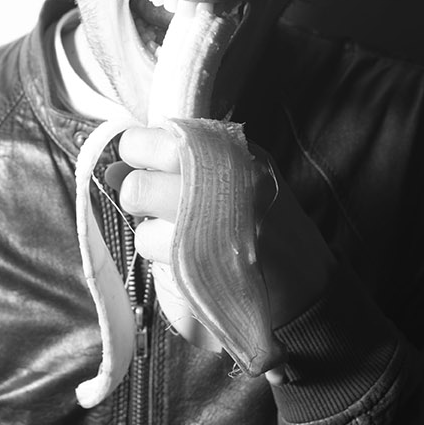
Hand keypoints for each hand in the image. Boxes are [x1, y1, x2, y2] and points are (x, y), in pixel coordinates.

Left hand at [106, 126, 333, 377]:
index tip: (145, 164)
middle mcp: (225, 181)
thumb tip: (113, 170)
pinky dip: (163, 260)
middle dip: (137, 195)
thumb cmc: (267, 229)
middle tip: (155, 205)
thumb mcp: (237, 182)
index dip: (140, 151)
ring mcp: (216, 223)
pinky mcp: (206, 263)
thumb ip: (176, 168)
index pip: (162, 136)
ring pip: (143, 224)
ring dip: (151, 234)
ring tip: (183, 239)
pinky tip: (192, 261)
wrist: (310, 288)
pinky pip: (156, 253)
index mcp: (235, 152)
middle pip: (140, 183)